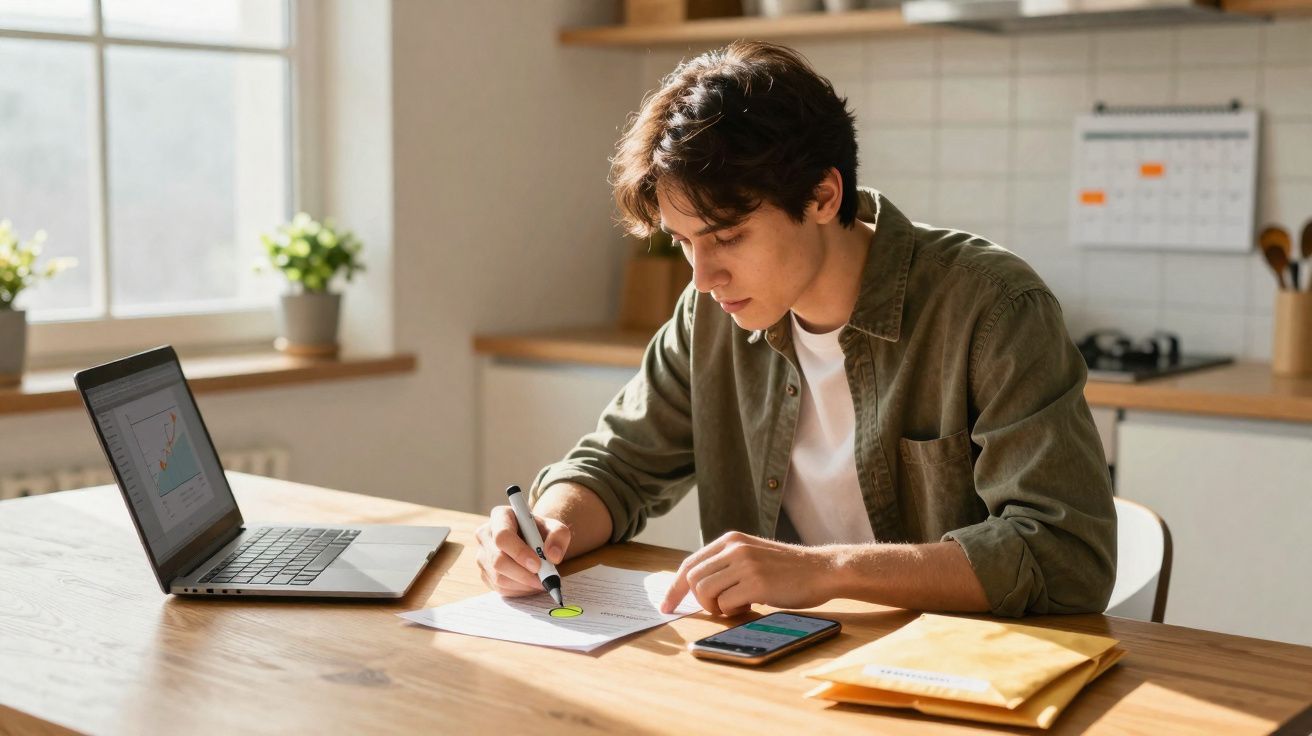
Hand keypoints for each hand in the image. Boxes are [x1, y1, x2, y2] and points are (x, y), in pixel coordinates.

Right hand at [474, 505, 571, 597]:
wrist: (534, 542)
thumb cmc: (542, 533)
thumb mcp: (556, 528)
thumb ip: (559, 536)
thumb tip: (553, 556)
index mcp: (500, 516)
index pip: (503, 536)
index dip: (519, 553)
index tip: (537, 564)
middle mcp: (485, 534)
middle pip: (498, 560)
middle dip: (523, 574)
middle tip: (543, 580)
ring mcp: (482, 555)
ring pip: (498, 577)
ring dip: (523, 584)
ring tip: (540, 582)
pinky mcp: (484, 573)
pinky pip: (499, 588)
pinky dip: (518, 590)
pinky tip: (530, 584)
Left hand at [660, 531, 836, 615]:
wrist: (821, 569)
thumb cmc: (787, 569)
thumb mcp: (752, 555)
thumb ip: (727, 564)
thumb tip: (696, 586)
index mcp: (730, 540)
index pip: (689, 564)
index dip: (674, 587)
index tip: (666, 606)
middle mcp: (734, 548)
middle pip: (693, 579)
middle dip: (700, 601)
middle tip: (721, 607)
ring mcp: (745, 564)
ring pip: (705, 592)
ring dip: (716, 607)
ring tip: (738, 606)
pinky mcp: (757, 583)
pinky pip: (725, 604)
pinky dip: (732, 612)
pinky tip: (750, 606)